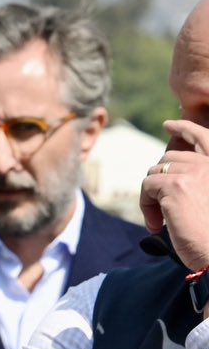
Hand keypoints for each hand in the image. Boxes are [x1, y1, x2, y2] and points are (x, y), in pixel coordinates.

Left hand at [142, 121, 208, 275]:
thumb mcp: (207, 200)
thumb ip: (196, 182)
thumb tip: (164, 174)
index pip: (204, 137)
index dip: (184, 128)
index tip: (169, 124)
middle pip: (169, 159)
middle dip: (159, 182)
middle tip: (162, 210)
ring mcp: (194, 173)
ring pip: (155, 173)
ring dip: (151, 196)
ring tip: (160, 220)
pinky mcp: (176, 187)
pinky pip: (147, 187)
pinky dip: (145, 206)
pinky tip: (156, 224)